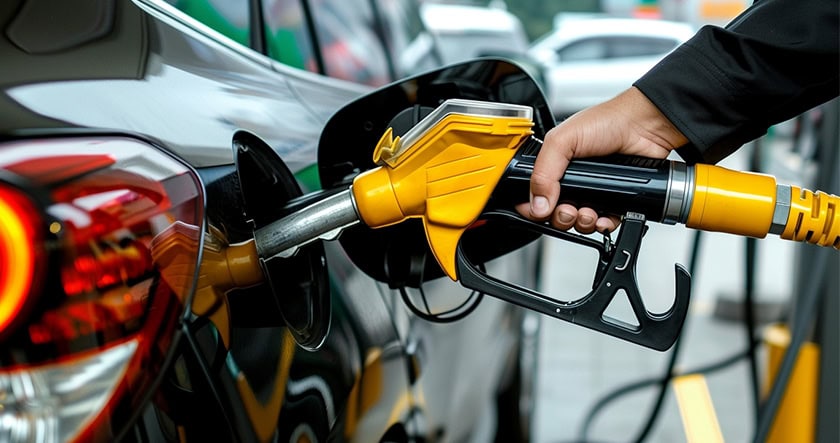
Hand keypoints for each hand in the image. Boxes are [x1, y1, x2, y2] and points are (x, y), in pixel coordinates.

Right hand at [516, 87, 687, 233]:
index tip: (538, 212)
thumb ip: (543, 172)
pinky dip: (603, 225)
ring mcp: (593, 190)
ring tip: (588, 212)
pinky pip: (604, 223)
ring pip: (579, 221)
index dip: (533, 207)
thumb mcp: (562, 140)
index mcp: (554, 164)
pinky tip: (604, 217)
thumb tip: (536, 204)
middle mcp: (572, 178)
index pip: (534, 193)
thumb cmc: (607, 121)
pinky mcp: (614, 199)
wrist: (645, 126)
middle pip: (555, 212)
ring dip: (581, 222)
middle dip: (560, 217)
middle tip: (568, 210)